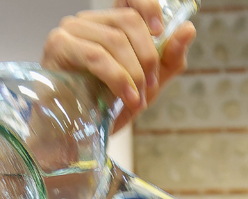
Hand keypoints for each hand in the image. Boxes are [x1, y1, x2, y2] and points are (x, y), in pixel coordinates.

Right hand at [0, 0, 193, 198]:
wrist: (75, 137)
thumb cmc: (105, 109)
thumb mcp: (146, 85)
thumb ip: (168, 59)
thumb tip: (188, 30)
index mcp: (107, 25)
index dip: (148, 7)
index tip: (161, 32)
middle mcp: (87, 22)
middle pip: (128, 20)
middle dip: (148, 56)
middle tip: (150, 86)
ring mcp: (70, 31)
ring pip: (115, 39)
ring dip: (135, 73)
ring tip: (138, 99)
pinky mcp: (58, 46)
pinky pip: (97, 55)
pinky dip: (119, 78)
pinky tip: (128, 98)